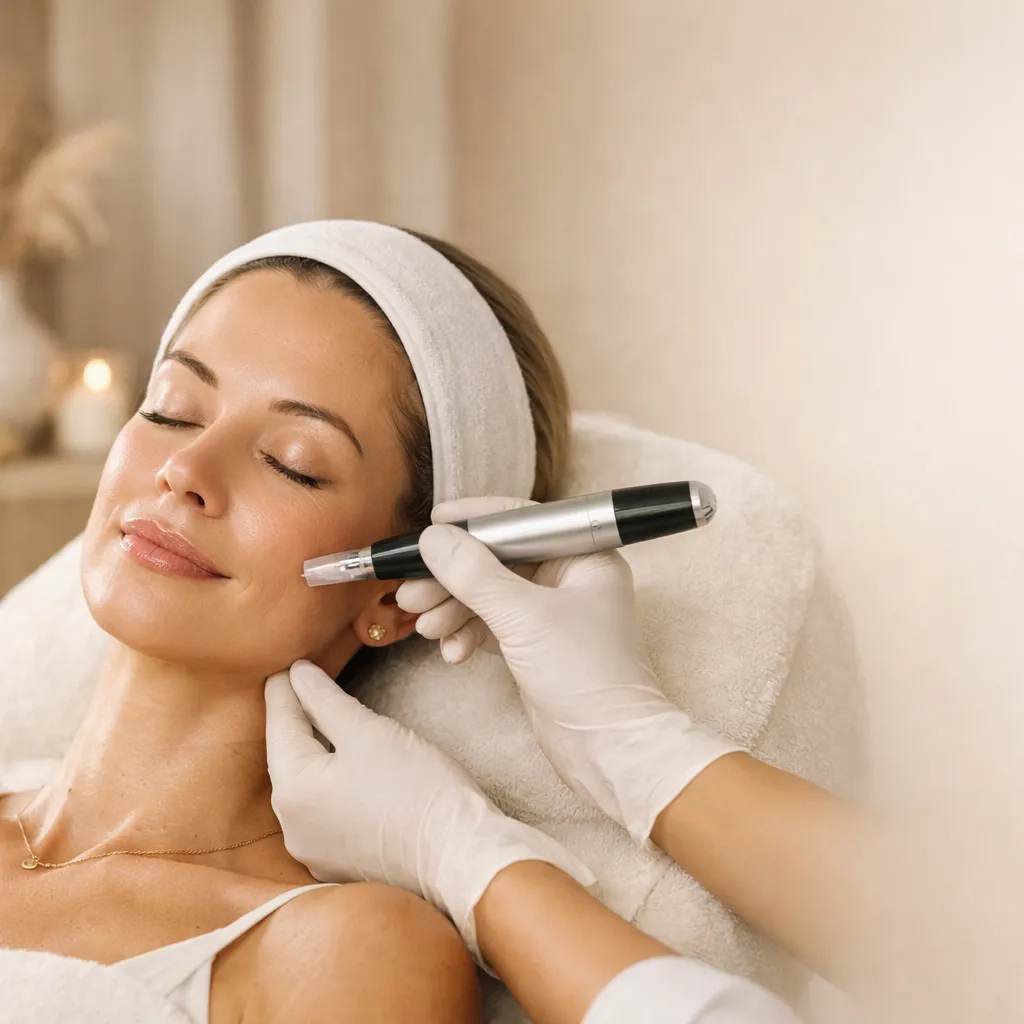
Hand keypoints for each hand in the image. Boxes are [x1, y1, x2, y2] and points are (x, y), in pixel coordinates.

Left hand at [265, 659, 596, 961]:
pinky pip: (326, 812)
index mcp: (292, 791)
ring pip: (308, 787)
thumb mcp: (368, 731)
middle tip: (301, 684)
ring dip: (314, 754)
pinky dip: (331, 785)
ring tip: (323, 720)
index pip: (280, 725)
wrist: (460, 856)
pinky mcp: (341, 865)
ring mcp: (315, 852)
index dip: (284, 690)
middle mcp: (292, 827)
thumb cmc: (417, 788)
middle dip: (297, 720)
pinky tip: (347, 768)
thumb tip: (297, 675)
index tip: (284, 665)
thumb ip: (325, 700)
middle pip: (290, 758)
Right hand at [397, 497, 744, 847]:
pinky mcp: (537, 645)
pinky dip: (468, 634)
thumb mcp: (525, 617)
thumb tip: (434, 538)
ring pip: (489, 596)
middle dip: (453, 577)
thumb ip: (476, 575)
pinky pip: (491, 626)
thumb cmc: (588, 676)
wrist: (610, 748)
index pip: (522, 521)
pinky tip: (451, 651)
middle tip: (411, 590)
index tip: (434, 523)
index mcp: (585, 556)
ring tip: (424, 625)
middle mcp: (570, 578)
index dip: (475, 522)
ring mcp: (552, 613)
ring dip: (453, 608)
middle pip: (498, 561)